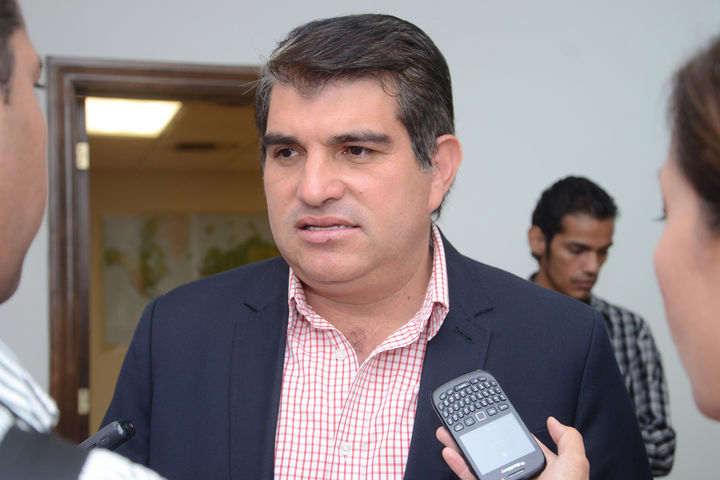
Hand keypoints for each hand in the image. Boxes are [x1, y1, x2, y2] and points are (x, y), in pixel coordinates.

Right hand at [435, 416, 588, 479]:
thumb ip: (568, 440)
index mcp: (541, 470)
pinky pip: (471, 478)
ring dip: (461, 448)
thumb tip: (554, 421)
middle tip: (462, 423)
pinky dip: (459, 466)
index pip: (520, 445)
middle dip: (476, 437)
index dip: (506, 430)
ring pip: (477, 464)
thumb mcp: (574, 465)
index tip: (491, 416)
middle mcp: (519, 478)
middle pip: (493, 453)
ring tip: (447, 433)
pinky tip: (450, 452)